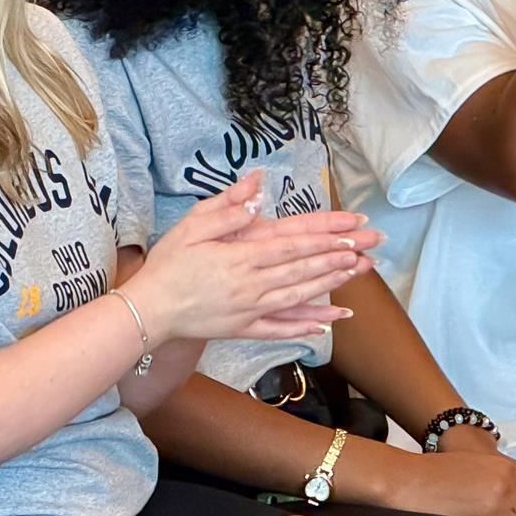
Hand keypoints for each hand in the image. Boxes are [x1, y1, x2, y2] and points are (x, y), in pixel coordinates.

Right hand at [124, 172, 378, 343]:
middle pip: (303, 268)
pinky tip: (328, 324)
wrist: (147, 311)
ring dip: (331, 285)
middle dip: (339, 258)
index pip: (292, 244)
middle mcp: (251, 284)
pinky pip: (280, 328)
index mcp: (241, 256)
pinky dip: (306, 326)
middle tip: (369, 249)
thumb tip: (256, 186)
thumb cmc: (168, 265)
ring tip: (357, 273)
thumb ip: (226, 207)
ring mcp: (250, 310)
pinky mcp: (244, 329)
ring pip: (298, 296)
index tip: (351, 232)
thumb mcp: (191, 226)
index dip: (324, 238)